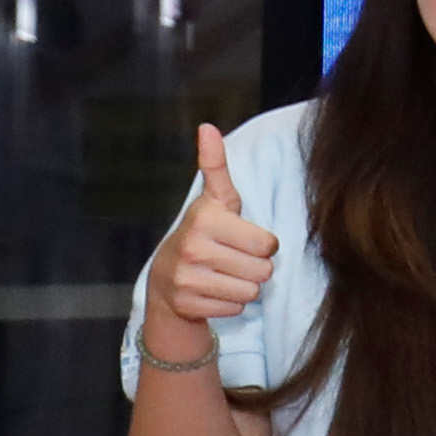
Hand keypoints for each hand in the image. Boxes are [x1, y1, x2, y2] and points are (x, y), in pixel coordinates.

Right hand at [148, 122, 277, 338]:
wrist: (166, 278)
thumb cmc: (204, 233)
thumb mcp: (214, 200)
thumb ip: (216, 166)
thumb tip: (207, 127)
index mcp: (206, 219)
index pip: (269, 244)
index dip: (263, 244)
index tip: (241, 238)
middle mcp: (193, 248)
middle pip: (264, 270)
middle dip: (255, 266)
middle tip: (233, 259)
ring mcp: (186, 278)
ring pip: (252, 291)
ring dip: (245, 286)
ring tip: (224, 274)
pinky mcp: (186, 304)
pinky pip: (236, 308)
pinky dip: (229, 303)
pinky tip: (212, 291)